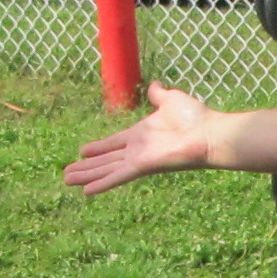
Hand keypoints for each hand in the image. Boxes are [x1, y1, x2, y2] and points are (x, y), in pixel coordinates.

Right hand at [63, 84, 226, 193]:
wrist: (209, 133)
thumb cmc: (195, 118)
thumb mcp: (171, 99)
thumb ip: (159, 94)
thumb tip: (155, 85)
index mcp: (141, 135)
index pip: (113, 143)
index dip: (97, 148)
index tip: (81, 151)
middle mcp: (137, 150)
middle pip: (105, 160)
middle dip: (86, 166)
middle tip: (66, 174)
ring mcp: (138, 160)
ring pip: (106, 170)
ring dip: (87, 175)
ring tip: (66, 181)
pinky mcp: (143, 167)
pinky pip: (118, 176)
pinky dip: (102, 184)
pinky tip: (86, 192)